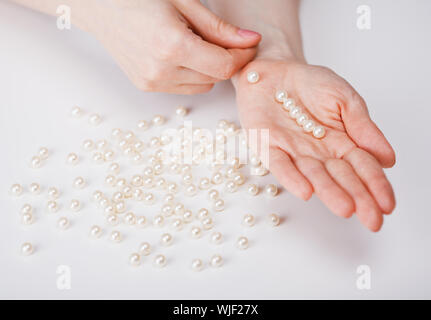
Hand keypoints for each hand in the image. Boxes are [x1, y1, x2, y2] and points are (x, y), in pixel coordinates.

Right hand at [87, 0, 260, 93]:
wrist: (100, 7)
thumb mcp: (185, 3)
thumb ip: (219, 28)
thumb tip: (251, 41)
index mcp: (172, 46)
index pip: (224, 66)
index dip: (242, 57)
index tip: (249, 44)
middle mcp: (161, 70)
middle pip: (215, 78)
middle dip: (225, 60)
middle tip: (219, 37)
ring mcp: (152, 82)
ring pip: (202, 86)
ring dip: (208, 69)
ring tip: (192, 42)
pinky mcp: (147, 86)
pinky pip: (184, 88)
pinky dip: (191, 74)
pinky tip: (179, 54)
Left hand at [236, 59, 395, 231]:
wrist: (275, 69)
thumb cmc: (311, 84)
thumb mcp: (344, 99)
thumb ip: (363, 127)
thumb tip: (388, 159)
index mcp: (340, 143)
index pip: (362, 167)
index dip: (375, 185)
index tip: (388, 206)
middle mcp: (318, 153)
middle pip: (340, 177)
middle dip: (357, 197)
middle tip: (372, 220)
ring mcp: (292, 151)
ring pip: (313, 174)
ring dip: (328, 191)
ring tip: (345, 208)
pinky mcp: (267, 145)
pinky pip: (279, 163)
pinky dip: (292, 177)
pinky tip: (306, 191)